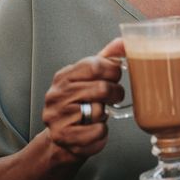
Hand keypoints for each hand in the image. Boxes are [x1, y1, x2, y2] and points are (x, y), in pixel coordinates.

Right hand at [41, 38, 124, 162]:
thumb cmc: (81, 105)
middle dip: (114, 94)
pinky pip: (97, 131)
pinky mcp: (64, 136)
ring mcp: (57, 116)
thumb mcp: (91, 78)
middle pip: (102, 88)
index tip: (114, 78)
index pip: (95, 65)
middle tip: (111, 98)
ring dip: (105, 115)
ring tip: (96, 114)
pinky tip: (92, 129)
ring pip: (99, 111)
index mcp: (64, 76)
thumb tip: (123, 41)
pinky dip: (101, 133)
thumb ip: (106, 59)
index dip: (113, 72)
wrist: (64, 138)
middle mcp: (56, 94)